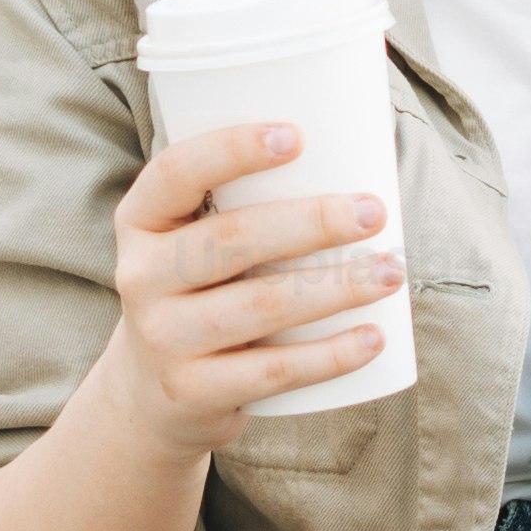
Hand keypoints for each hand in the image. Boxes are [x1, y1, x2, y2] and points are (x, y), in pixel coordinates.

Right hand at [80, 120, 402, 453]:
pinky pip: (272, 371)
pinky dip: (329, 355)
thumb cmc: (197, 293)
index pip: (176, 172)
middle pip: (231, 239)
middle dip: (312, 222)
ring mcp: (163, 338)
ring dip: (336, 287)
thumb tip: (354, 158)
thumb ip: (241, 205)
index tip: (297, 137)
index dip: (232, 150)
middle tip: (373, 213)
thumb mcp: (190, 243)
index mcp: (141, 221)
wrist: (150, 394)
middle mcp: (140, 276)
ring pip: (260, 306)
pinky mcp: (192, 390)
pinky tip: (373, 338)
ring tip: (390, 272)